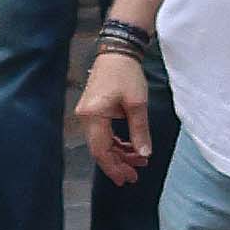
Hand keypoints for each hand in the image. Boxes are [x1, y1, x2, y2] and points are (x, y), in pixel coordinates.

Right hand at [77, 40, 156, 185]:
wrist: (117, 52)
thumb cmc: (126, 73)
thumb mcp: (137, 104)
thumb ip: (140, 131)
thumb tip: (144, 154)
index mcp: (93, 116)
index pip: (101, 150)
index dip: (114, 167)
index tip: (127, 178)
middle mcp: (85, 118)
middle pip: (100, 149)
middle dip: (118, 163)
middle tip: (134, 175)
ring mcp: (87, 115)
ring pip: (102, 143)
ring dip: (119, 154)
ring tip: (138, 161)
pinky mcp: (92, 111)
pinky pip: (102, 134)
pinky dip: (116, 143)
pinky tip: (129, 148)